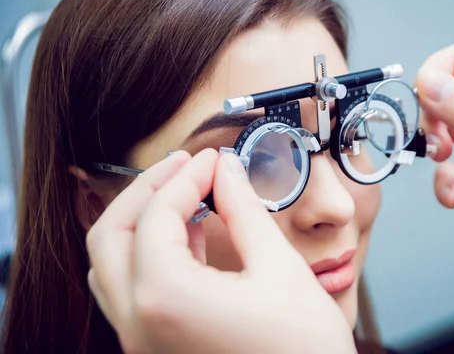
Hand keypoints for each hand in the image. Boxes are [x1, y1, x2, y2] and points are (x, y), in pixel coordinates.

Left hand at [86, 149, 355, 353]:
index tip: (214, 160)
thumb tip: (227, 171)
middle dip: (146, 191)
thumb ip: (244, 210)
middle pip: (110, 236)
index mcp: (166, 299)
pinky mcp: (154, 351)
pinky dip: (149, 254)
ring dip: (141, 222)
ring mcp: (141, 343)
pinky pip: (130, 292)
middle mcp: (139, 324)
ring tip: (185, 197)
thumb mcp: (279, 268)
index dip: (187, 176)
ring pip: (109, 266)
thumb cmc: (303, 350)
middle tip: (184, 166)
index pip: (158, 215)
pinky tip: (189, 238)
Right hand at [416, 41, 453, 304]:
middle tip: (435, 135)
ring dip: (435, 149)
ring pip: (443, 134)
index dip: (440, 70)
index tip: (423, 92)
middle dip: (434, 114)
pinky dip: (445, 185)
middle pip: (449, 95)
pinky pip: (448, 174)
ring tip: (444, 160)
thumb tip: (430, 83)